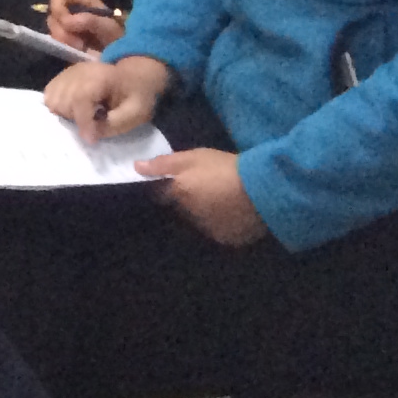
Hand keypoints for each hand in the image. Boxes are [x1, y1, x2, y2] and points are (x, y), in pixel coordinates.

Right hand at [44, 0, 124, 54]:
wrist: (122, 54)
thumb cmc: (117, 36)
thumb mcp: (108, 26)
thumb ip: (89, 21)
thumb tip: (65, 21)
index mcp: (81, 1)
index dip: (59, 9)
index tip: (67, 25)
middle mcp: (71, 11)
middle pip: (53, 15)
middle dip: (62, 30)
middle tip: (78, 43)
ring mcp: (67, 26)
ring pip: (52, 30)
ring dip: (64, 40)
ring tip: (80, 48)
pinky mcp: (65, 39)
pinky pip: (56, 41)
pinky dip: (65, 47)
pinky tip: (77, 51)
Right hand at [45, 53, 170, 141]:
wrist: (134, 76)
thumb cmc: (137, 96)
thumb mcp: (136, 113)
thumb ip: (114, 124)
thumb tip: (89, 135)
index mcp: (100, 77)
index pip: (81, 99)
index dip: (83, 122)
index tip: (91, 139)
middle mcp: (79, 71)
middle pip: (63, 101)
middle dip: (76, 119)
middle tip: (93, 123)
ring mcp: (68, 72)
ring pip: (52, 99)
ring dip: (65, 114)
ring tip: (83, 116)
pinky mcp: (62, 76)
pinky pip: (49, 95)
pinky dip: (57, 106)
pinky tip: (73, 109)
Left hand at [139, 146, 268, 245]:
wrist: (261, 188)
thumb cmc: (223, 168)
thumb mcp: (193, 158)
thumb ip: (163, 164)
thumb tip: (136, 167)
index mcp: (178, 195)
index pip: (160, 194)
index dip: (166, 187)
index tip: (174, 181)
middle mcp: (189, 215)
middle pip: (180, 208)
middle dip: (186, 199)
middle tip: (203, 186)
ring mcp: (208, 230)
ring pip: (199, 220)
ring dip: (204, 212)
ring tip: (220, 198)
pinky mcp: (227, 239)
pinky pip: (219, 230)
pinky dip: (222, 223)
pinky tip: (233, 212)